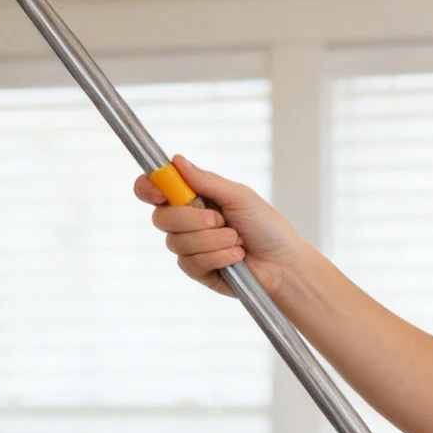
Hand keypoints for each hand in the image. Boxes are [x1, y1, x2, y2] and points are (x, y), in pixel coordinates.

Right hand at [133, 155, 302, 297]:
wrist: (283, 263)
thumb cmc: (266, 226)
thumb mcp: (239, 196)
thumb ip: (206, 181)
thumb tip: (176, 161)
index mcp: (195, 198)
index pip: (156, 190)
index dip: (149, 188)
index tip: (159, 191)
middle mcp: (187, 222)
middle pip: (160, 218)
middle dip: (192, 219)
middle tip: (219, 219)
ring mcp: (190, 248)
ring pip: (177, 242)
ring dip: (213, 240)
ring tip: (237, 239)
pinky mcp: (197, 271)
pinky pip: (190, 262)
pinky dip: (217, 257)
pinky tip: (236, 256)